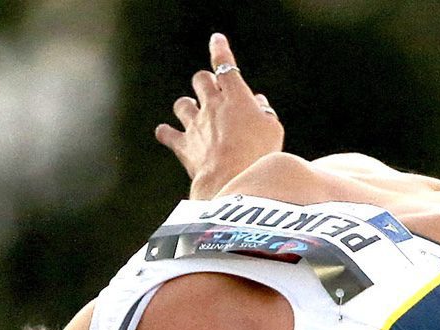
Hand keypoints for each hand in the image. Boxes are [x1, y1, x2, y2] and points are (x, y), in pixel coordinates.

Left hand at [155, 33, 284, 199]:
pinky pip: (166, 133)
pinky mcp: (183, 145)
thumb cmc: (260, 154)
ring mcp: (195, 124)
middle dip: (206, 82)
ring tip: (194, 114)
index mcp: (236, 96)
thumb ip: (265, 112)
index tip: (216, 39)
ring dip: (187, 106)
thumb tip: (258, 102)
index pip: (225, 65)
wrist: (232, 180)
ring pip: (182, 104)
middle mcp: (212, 105)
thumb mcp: (273, 130)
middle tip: (213, 91)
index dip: (220, 50)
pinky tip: (166, 133)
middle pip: (201, 80)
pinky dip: (166, 132)